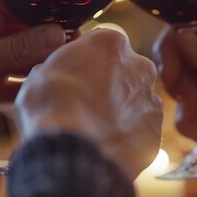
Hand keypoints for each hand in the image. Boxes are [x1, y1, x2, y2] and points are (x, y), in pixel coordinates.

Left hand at [0, 0, 65, 149]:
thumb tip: (58, 34)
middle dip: (51, 38)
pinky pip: (17, 85)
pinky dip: (31, 86)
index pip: (19, 4)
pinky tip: (51, 87)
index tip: (76, 15)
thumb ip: (16, 48)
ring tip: (73, 65)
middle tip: (82, 44)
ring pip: (26, 59)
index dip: (47, 10)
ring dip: (44, 63)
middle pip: (27, 32)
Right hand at [13, 29, 162, 178]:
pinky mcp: (156, 130)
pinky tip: (107, 144)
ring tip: (95, 129)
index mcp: (111, 42)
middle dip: (109, 84)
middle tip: (86, 104)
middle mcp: (139, 65)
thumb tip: (53, 73)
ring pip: (135, 100)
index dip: (87, 61)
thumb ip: (58, 66)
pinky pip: (141, 129)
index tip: (76, 76)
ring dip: (120, 110)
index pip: (102, 43)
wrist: (72, 154)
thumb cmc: (51, 108)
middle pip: (125, 70)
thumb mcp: (39, 75)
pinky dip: (127, 135)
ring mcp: (151, 98)